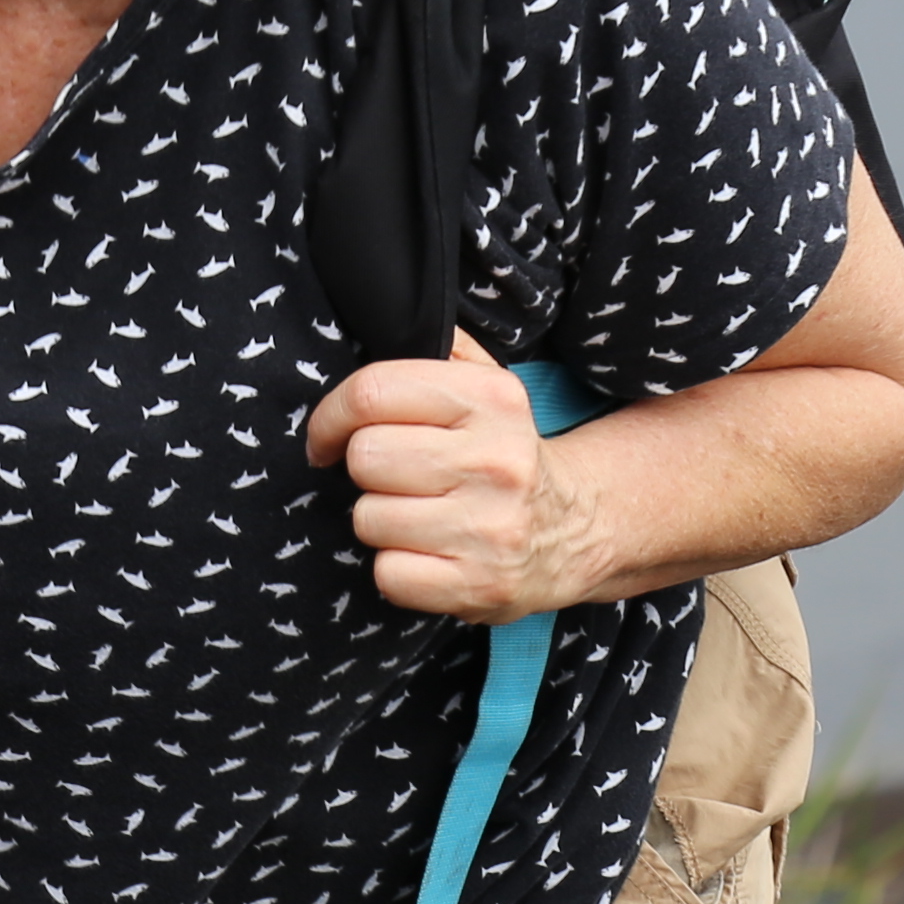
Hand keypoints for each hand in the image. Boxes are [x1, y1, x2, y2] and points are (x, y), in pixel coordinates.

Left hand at [305, 334, 590, 621]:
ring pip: (369, 519)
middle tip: (396, 480)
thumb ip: (440, 349)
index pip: (372, 392)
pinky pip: (388, 573)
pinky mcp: (479, 585)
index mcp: (492, 400)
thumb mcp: (489, 386)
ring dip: (380, 522)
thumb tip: (381, 319)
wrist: (576, 530)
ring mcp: (489, 528)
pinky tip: (429, 555)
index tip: (328, 437)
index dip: (330, 417)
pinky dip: (397, 569)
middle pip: (365, 457)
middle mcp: (496, 461)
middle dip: (367, 472)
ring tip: (419, 517)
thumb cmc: (505, 453)